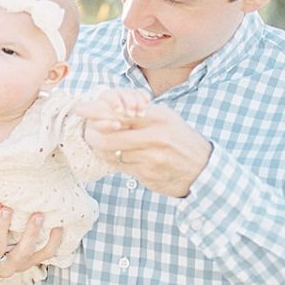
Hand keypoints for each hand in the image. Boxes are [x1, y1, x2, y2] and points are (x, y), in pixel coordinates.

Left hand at [0, 209, 62, 284]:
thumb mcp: (4, 245)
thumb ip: (17, 232)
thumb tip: (33, 204)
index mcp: (18, 262)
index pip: (43, 255)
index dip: (54, 242)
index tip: (59, 224)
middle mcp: (7, 268)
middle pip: (24, 253)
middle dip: (32, 233)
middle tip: (38, 214)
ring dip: (2, 228)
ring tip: (4, 209)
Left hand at [78, 87, 150, 129]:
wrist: (110, 113)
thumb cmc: (103, 120)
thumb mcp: (100, 122)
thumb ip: (104, 125)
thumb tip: (116, 125)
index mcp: (107, 96)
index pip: (111, 96)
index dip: (115, 103)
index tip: (119, 111)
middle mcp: (118, 92)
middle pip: (125, 94)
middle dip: (129, 104)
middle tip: (132, 115)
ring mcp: (128, 92)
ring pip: (135, 93)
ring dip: (139, 103)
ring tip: (141, 115)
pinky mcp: (137, 93)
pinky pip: (142, 92)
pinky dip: (145, 96)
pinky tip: (148, 103)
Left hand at [78, 100, 211, 196]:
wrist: (204, 169)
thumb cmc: (180, 140)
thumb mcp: (165, 119)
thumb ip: (138, 115)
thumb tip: (104, 112)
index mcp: (158, 117)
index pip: (119, 111)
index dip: (95, 111)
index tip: (79, 109)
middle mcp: (155, 136)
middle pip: (109, 136)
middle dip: (94, 135)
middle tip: (89, 134)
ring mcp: (152, 157)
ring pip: (113, 153)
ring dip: (107, 150)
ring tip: (111, 147)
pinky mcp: (149, 175)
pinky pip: (122, 167)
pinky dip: (118, 162)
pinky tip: (125, 158)